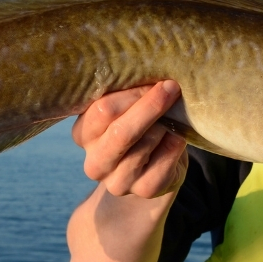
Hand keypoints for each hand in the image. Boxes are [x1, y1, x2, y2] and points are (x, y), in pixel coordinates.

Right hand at [72, 80, 187, 198]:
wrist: (150, 168)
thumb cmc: (137, 125)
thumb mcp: (124, 108)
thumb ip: (127, 94)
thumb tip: (151, 71)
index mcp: (83, 134)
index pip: (103, 111)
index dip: (132, 94)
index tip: (154, 80)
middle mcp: (95, 163)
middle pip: (121, 132)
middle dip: (150, 106)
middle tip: (172, 88)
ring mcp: (118, 182)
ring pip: (145, 145)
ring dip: (164, 124)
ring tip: (175, 111)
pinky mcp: (144, 190)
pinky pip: (164, 162)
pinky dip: (175, 143)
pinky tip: (179, 133)